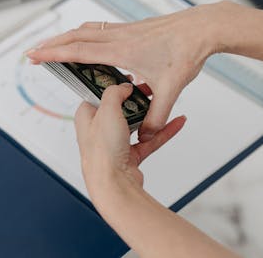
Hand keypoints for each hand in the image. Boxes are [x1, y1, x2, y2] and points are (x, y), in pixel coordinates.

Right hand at [26, 1, 240, 140]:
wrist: (203, 27)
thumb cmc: (187, 51)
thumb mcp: (172, 89)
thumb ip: (157, 116)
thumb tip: (146, 134)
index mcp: (121, 51)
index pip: (78, 52)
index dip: (54, 54)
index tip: (35, 55)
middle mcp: (118, 38)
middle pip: (75, 37)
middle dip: (51, 44)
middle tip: (34, 51)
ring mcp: (124, 31)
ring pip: (86, 30)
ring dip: (67, 37)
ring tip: (54, 45)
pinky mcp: (131, 29)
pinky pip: (100, 30)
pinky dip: (85, 34)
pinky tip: (88, 43)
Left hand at [75, 83, 185, 206]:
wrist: (114, 184)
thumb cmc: (103, 152)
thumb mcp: (107, 110)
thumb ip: (114, 92)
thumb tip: (123, 86)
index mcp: (86, 117)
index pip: (98, 94)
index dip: (113, 85)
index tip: (128, 78)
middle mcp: (98, 130)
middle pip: (120, 108)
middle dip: (136, 99)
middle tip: (149, 89)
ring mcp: (114, 144)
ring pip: (136, 124)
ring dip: (151, 115)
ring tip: (165, 102)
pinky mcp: (129, 156)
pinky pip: (149, 140)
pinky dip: (162, 132)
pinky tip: (176, 122)